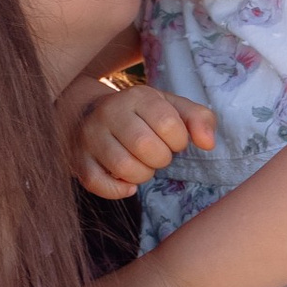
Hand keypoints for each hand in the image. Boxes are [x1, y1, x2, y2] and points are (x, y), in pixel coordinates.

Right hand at [68, 81, 217, 201]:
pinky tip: (128, 184)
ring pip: (123, 167)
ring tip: (143, 166)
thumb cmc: (140, 114)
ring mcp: (90, 136)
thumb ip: (198, 119)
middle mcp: (110, 112)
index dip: (179, 141)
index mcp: (137, 96)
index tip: (174, 141)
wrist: (87, 113)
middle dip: (161, 159)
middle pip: (145, 147)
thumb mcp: (171, 107)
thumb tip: (208, 144)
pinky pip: (98, 184)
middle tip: (158, 156)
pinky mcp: (78, 159)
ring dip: (142, 175)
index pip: (168, 124)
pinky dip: (119, 190)